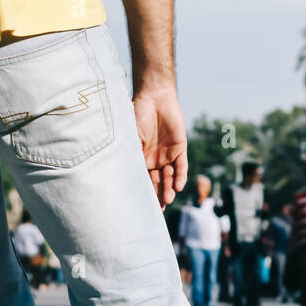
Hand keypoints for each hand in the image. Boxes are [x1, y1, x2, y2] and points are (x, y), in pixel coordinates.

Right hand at [132, 86, 187, 207]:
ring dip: (170, 188)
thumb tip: (123, 177)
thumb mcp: (132, 139)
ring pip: (170, 177)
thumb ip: (131, 156)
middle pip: (158, 183)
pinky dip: (181, 176)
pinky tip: (179, 186)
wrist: (155, 98)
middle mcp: (155, 160)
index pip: (144, 180)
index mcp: (142, 160)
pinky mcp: (180, 148)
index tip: (144, 206)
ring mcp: (168, 155)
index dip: (145, 193)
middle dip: (159, 195)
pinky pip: (182, 166)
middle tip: (160, 208)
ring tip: (169, 198)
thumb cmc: (138, 116)